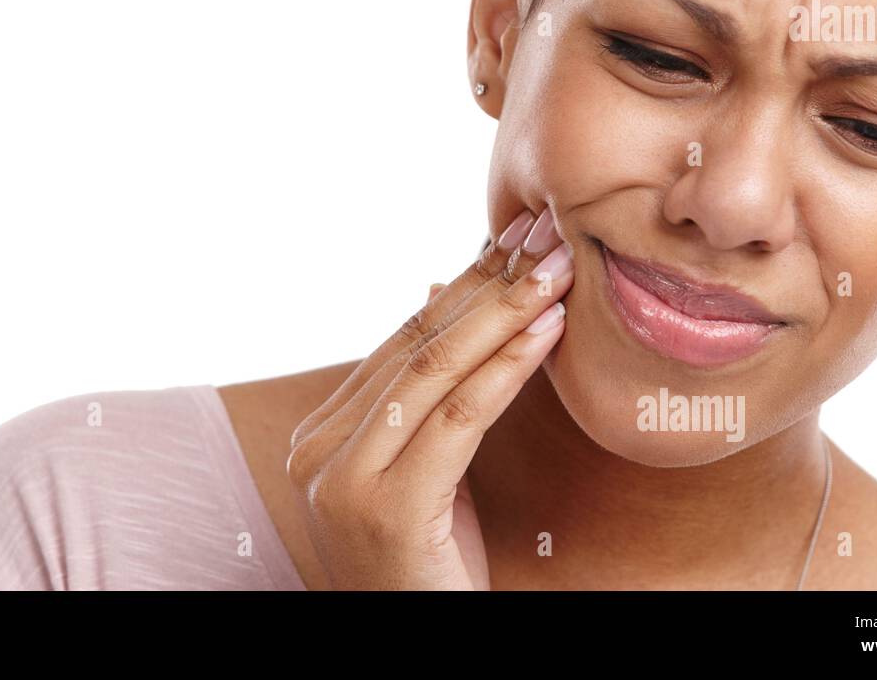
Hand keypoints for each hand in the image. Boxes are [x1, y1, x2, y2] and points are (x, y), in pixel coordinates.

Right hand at [287, 206, 572, 588]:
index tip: (516, 240)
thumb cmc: (425, 567)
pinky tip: (546, 332)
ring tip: (558, 271)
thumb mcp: (422, 470)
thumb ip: (421, 389)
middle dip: (489, 285)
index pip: (401, 342)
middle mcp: (318, 449)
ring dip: (505, 313)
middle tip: (546, 237)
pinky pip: (457, 419)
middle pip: (417, 346)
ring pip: (434, 372)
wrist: (415, 645)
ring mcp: (343, 478)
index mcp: (322, 434)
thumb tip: (435, 287)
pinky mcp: (386, 506)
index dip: (464, 285)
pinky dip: (506, 369)